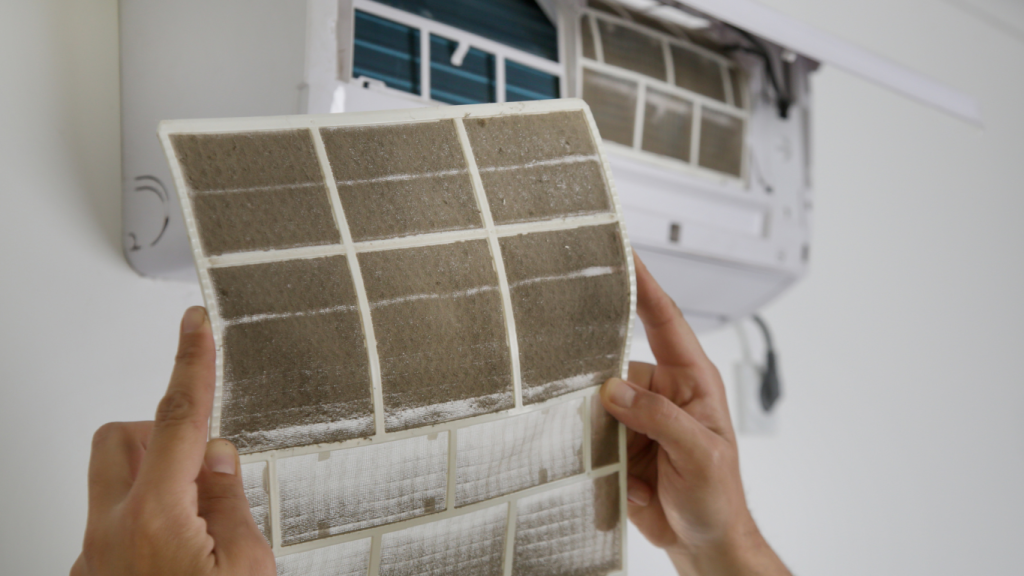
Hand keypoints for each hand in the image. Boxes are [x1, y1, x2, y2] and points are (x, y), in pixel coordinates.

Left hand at [71, 307, 274, 575]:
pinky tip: (179, 554)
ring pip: (112, 483)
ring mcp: (96, 557)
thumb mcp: (247, 568)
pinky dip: (148, 523)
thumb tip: (218, 459)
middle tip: (196, 457)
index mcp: (156, 519)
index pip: (177, 419)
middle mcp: (112, 532)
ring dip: (152, 480)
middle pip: (117, 439)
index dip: (190, 363)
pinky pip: (113, 525)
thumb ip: (231, 503)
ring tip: (196, 519)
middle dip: (156, 431)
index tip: (194, 325)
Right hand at [600, 256, 788, 575]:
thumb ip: (659, 418)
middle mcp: (660, 394)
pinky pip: (589, 434)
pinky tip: (608, 469)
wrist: (704, 543)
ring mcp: (636, 420)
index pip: (665, 321)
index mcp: (690, 381)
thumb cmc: (718, 498)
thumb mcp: (700, 454)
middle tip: (579, 377)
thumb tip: (617, 389)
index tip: (626, 255)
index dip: (646, 286)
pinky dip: (590, 450)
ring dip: (594, 422)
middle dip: (597, 372)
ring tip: (611, 447)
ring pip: (596, 400)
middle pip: (617, 362)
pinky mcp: (617, 445)